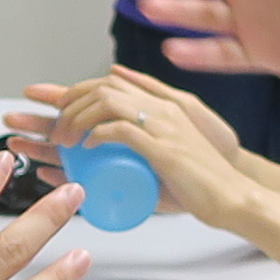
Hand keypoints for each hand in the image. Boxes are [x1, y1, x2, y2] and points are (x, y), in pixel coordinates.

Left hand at [25, 70, 264, 227]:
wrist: (233, 196)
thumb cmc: (200, 181)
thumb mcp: (166, 153)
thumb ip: (140, 141)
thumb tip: (101, 140)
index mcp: (161, 105)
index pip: (108, 83)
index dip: (72, 89)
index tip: (46, 100)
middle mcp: (162, 108)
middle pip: (101, 87)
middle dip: (64, 101)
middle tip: (50, 126)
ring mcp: (163, 125)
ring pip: (107, 102)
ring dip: (77, 118)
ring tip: (64, 139)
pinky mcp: (165, 148)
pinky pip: (122, 130)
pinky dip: (98, 135)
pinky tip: (87, 146)